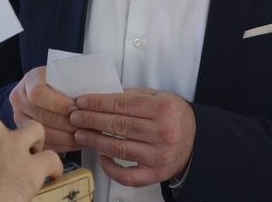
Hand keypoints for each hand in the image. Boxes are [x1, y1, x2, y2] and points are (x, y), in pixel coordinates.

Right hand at [0, 115, 62, 201]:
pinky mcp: (30, 166)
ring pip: (34, 132)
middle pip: (2, 128)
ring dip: (34, 144)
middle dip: (4, 141)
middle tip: (2, 161)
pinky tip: (52, 176)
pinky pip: (51, 159)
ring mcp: (11, 144)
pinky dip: (53, 168)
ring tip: (33, 159)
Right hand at [9, 66, 79, 151]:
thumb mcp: (66, 74)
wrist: (51, 89)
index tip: (76, 108)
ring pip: (42, 132)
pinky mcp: (27, 134)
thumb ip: (73, 81)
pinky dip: (63, 146)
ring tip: (84, 135)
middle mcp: (20, 100)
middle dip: (66, 123)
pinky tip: (77, 143)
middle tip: (85, 126)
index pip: (38, 93)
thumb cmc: (63, 81)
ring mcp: (20, 118)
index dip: (58, 103)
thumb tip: (89, 96)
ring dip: (66, 137)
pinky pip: (44, 144)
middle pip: (41, 115)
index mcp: (29, 81)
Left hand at [71, 88, 194, 186]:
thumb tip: (100, 96)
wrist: (197, 139)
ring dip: (95, 140)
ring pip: (119, 148)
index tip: (82, 102)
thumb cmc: (174, 115)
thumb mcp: (158, 96)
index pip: (122, 105)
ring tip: (80, 134)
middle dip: (92, 120)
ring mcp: (159, 155)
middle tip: (75, 116)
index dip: (98, 103)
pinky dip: (112, 169)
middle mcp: (163, 132)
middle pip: (118, 125)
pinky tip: (101, 157)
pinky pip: (129, 176)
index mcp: (162, 109)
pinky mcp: (157, 173)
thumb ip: (132, 96)